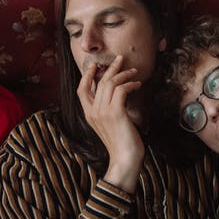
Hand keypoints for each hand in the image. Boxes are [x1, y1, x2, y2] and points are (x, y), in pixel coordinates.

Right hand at [77, 55, 145, 191]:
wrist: (125, 159)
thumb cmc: (121, 144)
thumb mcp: (111, 124)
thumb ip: (109, 110)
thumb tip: (119, 94)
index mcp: (88, 115)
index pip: (81, 90)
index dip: (87, 75)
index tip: (96, 65)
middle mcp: (93, 112)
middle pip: (98, 82)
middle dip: (110, 68)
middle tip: (120, 58)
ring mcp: (103, 112)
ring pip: (110, 83)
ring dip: (123, 74)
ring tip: (134, 71)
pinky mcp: (115, 113)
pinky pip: (121, 90)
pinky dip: (130, 84)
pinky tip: (137, 84)